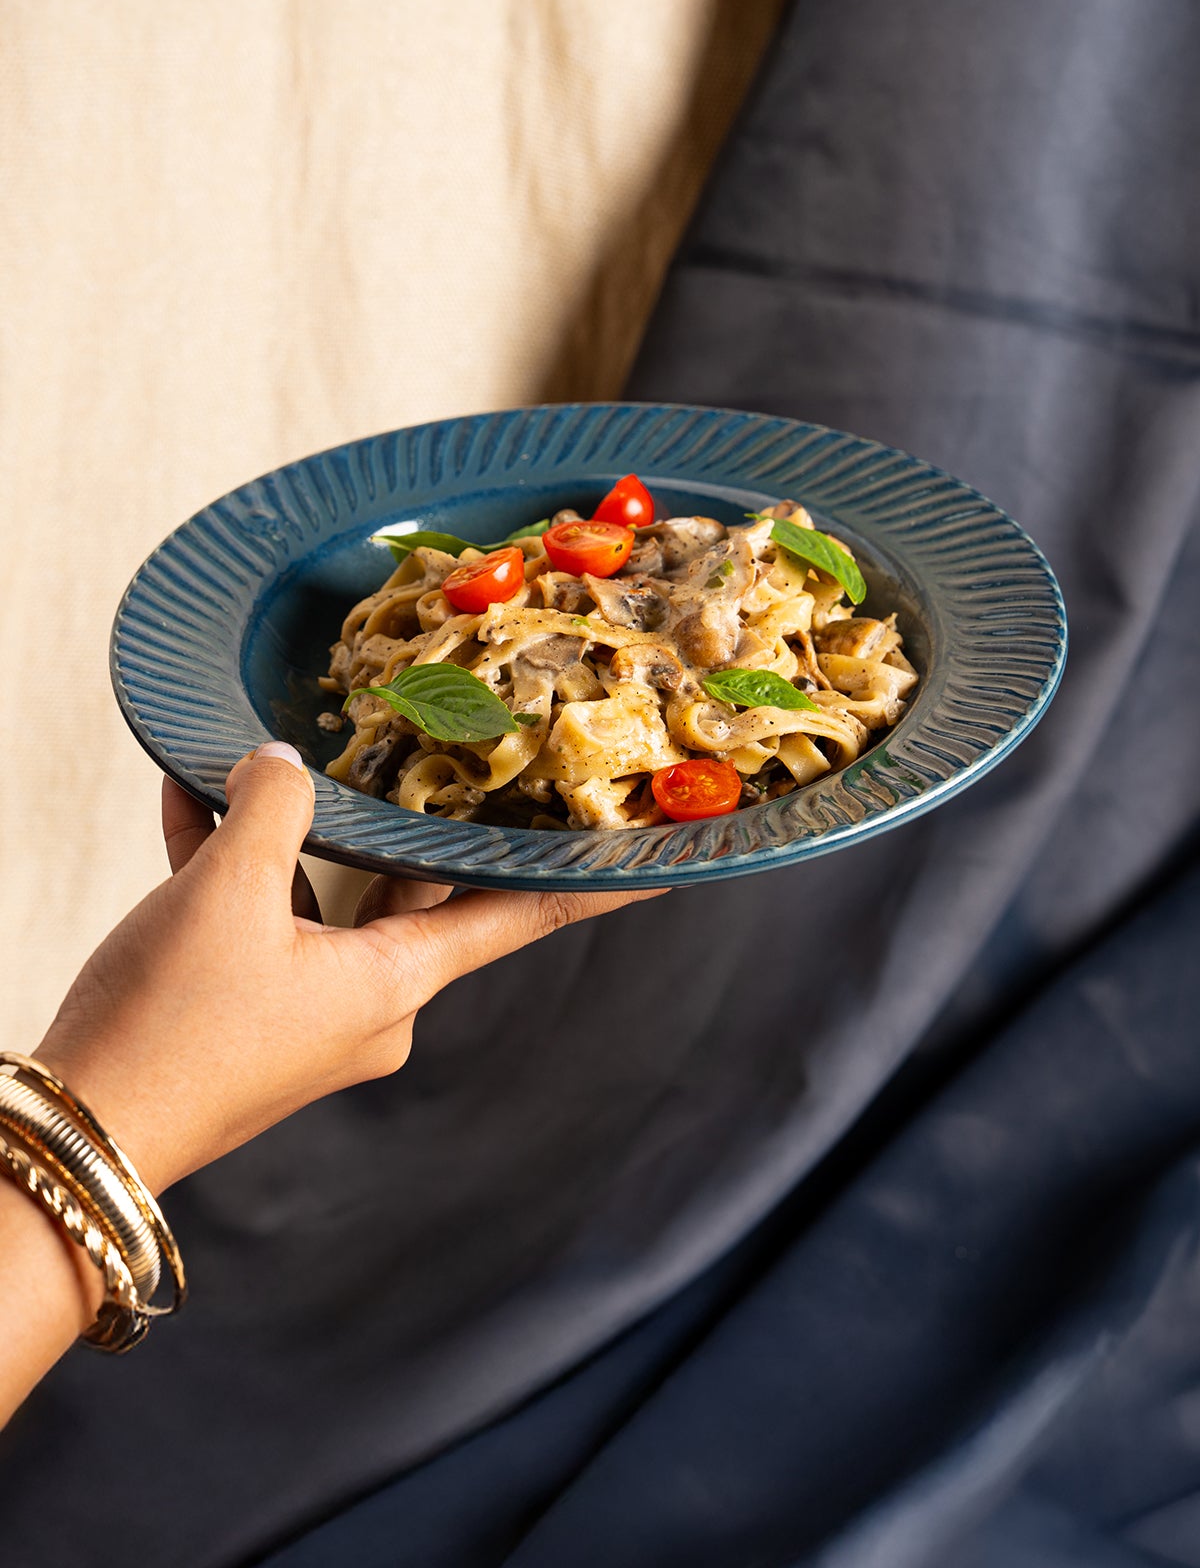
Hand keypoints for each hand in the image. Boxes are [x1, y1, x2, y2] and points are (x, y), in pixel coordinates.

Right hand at [35, 746, 659, 1194]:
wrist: (73, 1139)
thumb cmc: (168, 1025)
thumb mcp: (226, 893)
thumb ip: (273, 808)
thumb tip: (284, 762)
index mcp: (396, 983)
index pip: (521, 917)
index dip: (595, 888)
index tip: (664, 864)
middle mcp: (369, 1006)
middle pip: (411, 890)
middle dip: (405, 818)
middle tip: (440, 747)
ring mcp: (306, 1014)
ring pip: (323, 896)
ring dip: (294, 832)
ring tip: (273, 755)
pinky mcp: (246, 1015)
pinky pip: (258, 922)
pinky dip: (231, 868)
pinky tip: (189, 801)